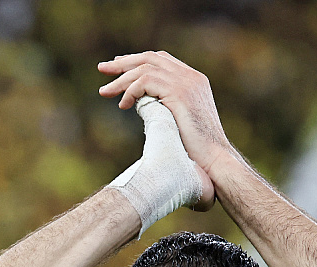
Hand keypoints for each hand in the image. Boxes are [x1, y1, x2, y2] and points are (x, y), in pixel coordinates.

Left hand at [98, 51, 234, 176]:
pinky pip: (146, 82)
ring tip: (105, 92)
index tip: (118, 67)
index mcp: (194, 80)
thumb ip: (166, 105)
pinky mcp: (179, 93)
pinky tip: (123, 104)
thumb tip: (142, 104)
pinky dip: (130, 91)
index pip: (161, 60)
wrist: (214, 158)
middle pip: (150, 58)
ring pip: (145, 69)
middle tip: (102, 69)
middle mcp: (191, 76)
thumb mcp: (180, 119)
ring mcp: (186, 83)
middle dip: (123, 63)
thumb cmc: (197, 148)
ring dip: (121, 79)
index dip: (137, 61)